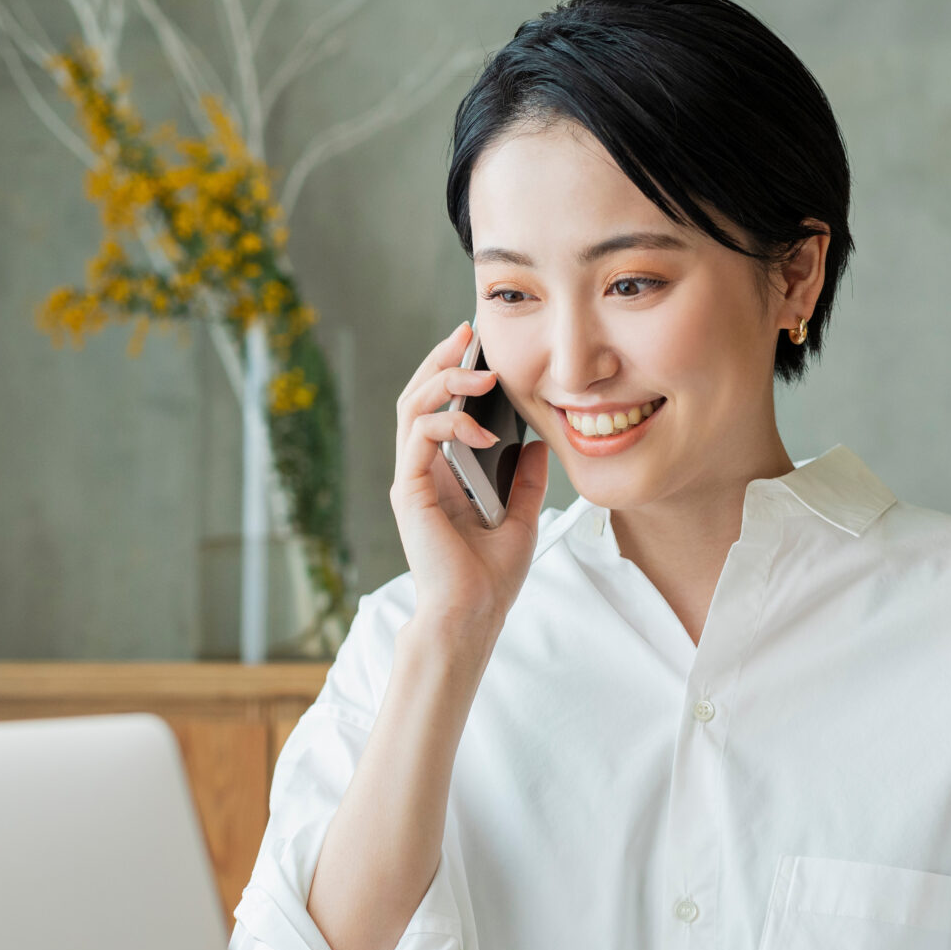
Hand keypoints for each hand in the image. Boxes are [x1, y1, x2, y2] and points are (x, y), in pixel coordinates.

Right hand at [390, 321, 550, 641]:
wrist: (473, 615)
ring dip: (444, 381)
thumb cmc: (490, 577)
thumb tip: (541, 444)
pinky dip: (450, 423)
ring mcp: (411, 479)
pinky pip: (420, 437)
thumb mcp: (521, 517)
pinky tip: (482, 430)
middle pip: (418, 396)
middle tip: (468, 334)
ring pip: (412, 407)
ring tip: (479, 371)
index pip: (438, 408)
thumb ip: (526, 480)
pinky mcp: (409, 491)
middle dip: (442, 360)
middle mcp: (419, 471)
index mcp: (441, 475)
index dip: (453, 373)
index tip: (479, 347)